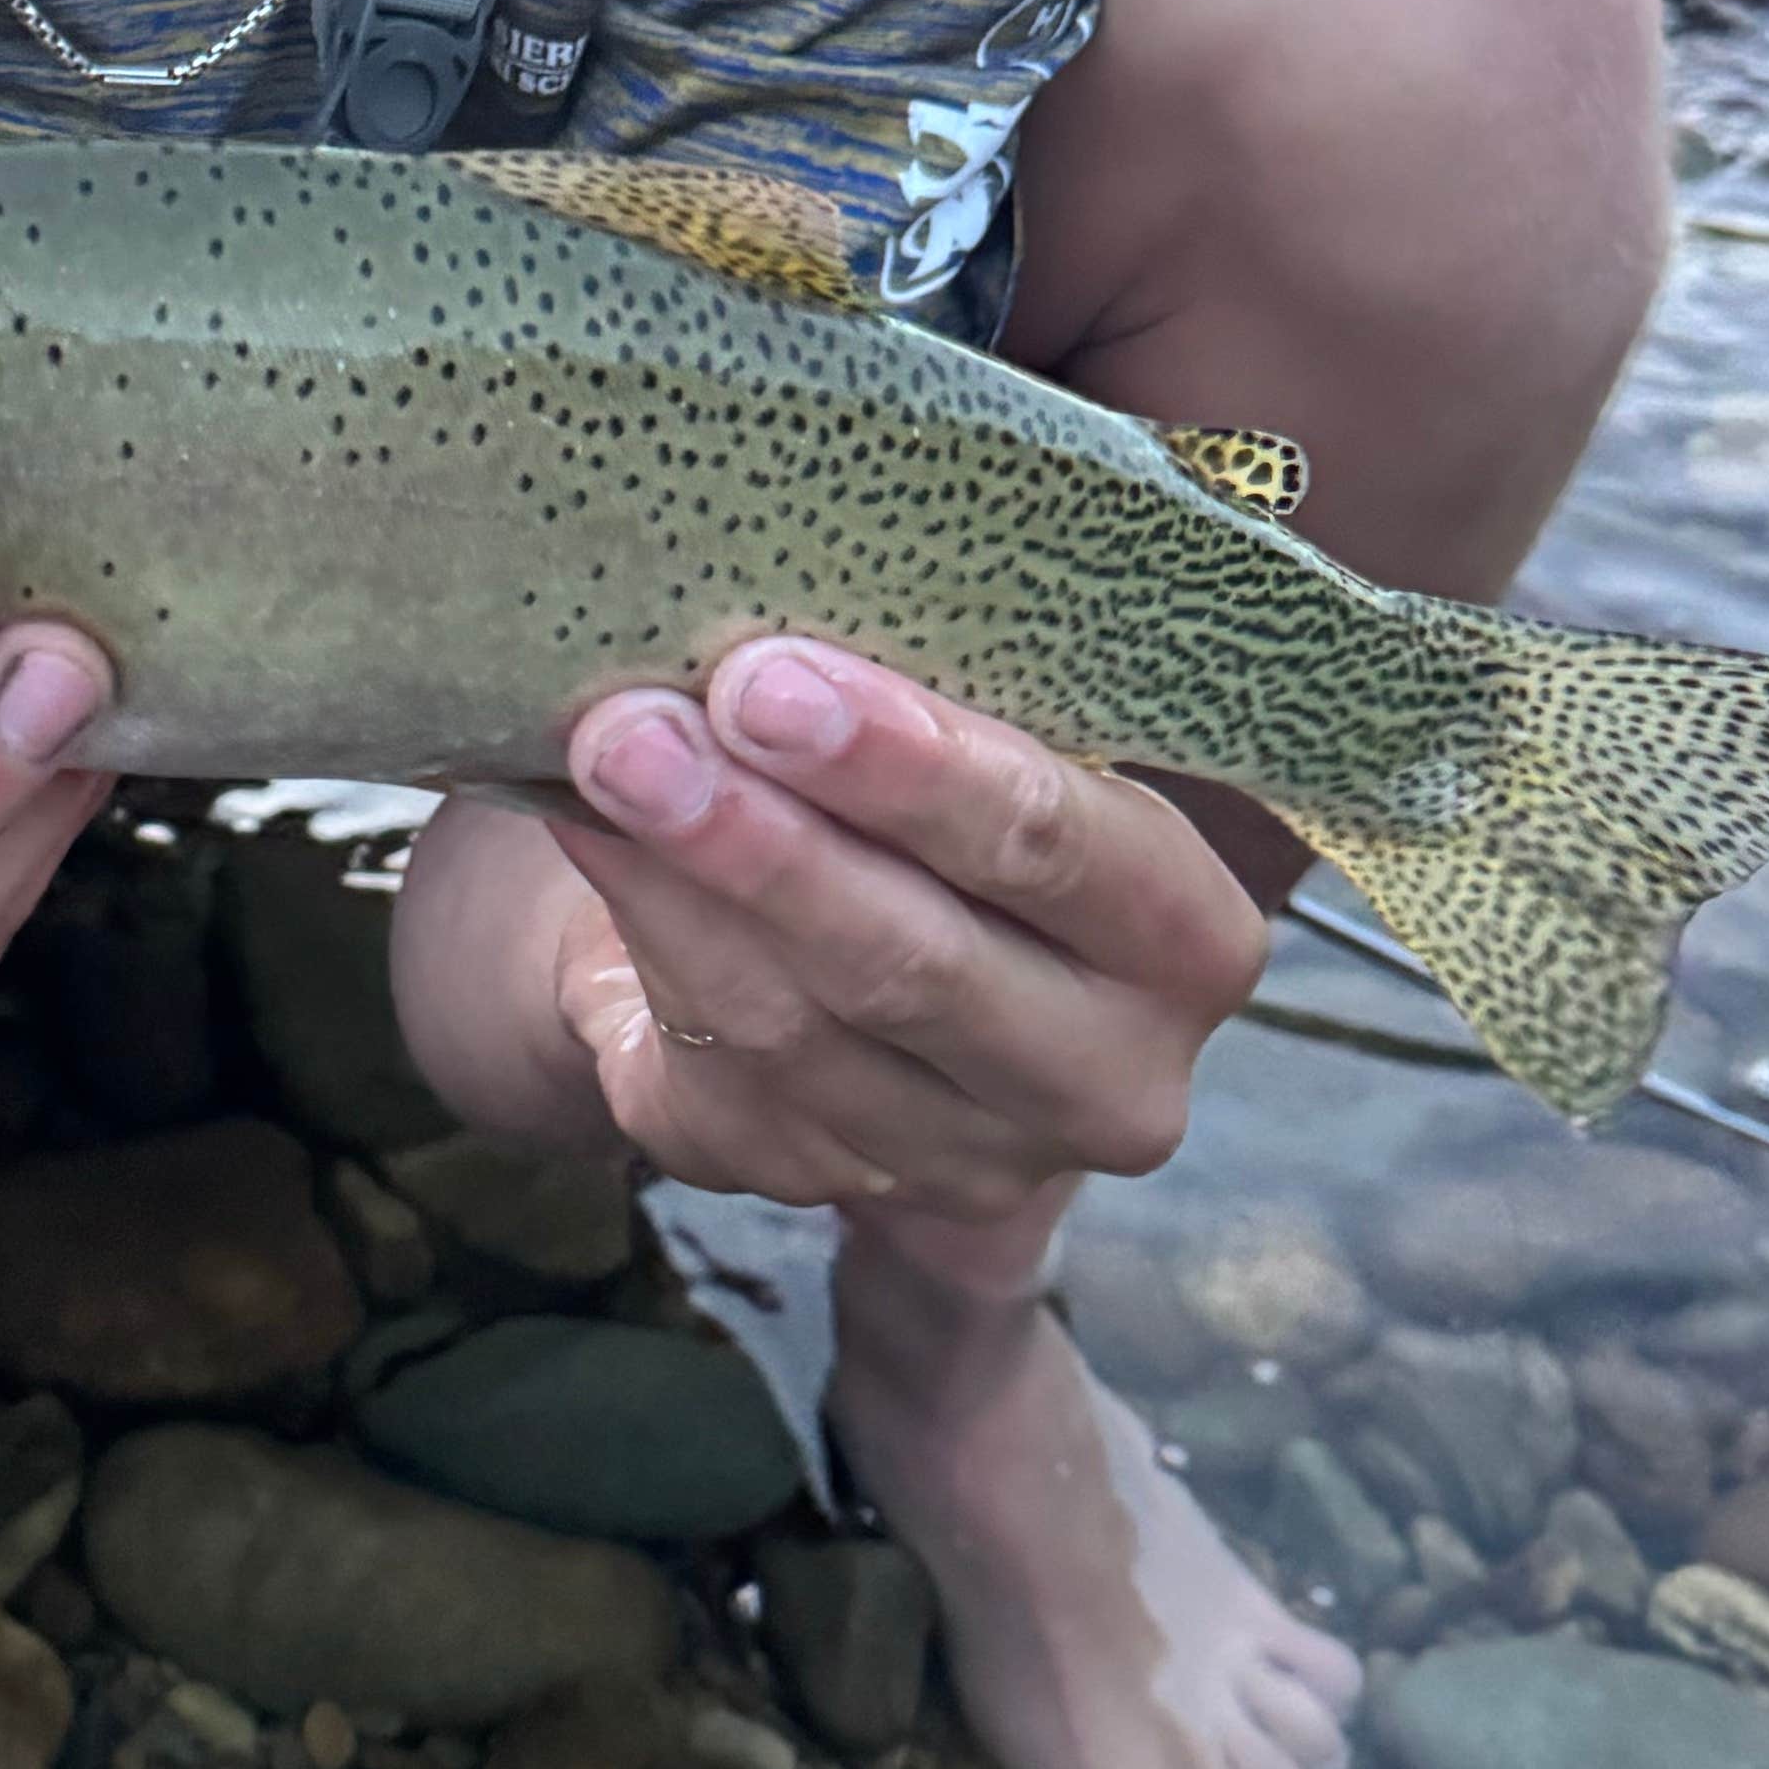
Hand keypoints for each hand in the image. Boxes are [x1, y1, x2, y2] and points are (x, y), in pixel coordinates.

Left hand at [480, 634, 1263, 1247]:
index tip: (768, 679)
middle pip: (926, 963)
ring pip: (801, 1027)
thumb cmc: (941, 785)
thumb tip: (771, 588)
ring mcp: (962, 1157)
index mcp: (1184, 938)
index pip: (1065, 851)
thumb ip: (945, 679)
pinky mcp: (817, 1180)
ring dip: (682, 885)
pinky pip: (716, 1073)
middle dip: (768, 841)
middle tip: (640, 729)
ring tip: (595, 761)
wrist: (855, 924)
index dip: (917, 770)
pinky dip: (642, 936)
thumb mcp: (995, 729)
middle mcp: (1104, 1078)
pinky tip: (583, 832)